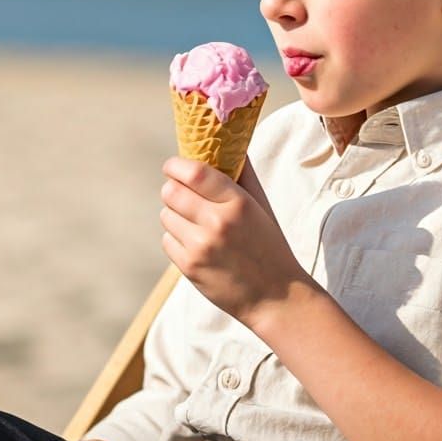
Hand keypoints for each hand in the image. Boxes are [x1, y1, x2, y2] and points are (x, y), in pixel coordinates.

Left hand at [160, 156, 312, 326]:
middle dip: (173, 189)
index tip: (172, 165)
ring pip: (166, 215)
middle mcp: (217, 223)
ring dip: (175, 215)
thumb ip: (244, 174)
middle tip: (182, 193)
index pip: (195, 172)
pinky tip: (196, 245)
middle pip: (171, 192)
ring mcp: (201, 247)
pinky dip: (176, 239)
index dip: (176, 165)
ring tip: (195, 223)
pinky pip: (167, 240)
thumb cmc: (269, 246)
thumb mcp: (262, 207)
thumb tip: (229, 144)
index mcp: (238, 203)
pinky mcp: (189, 267)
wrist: (275, 297)